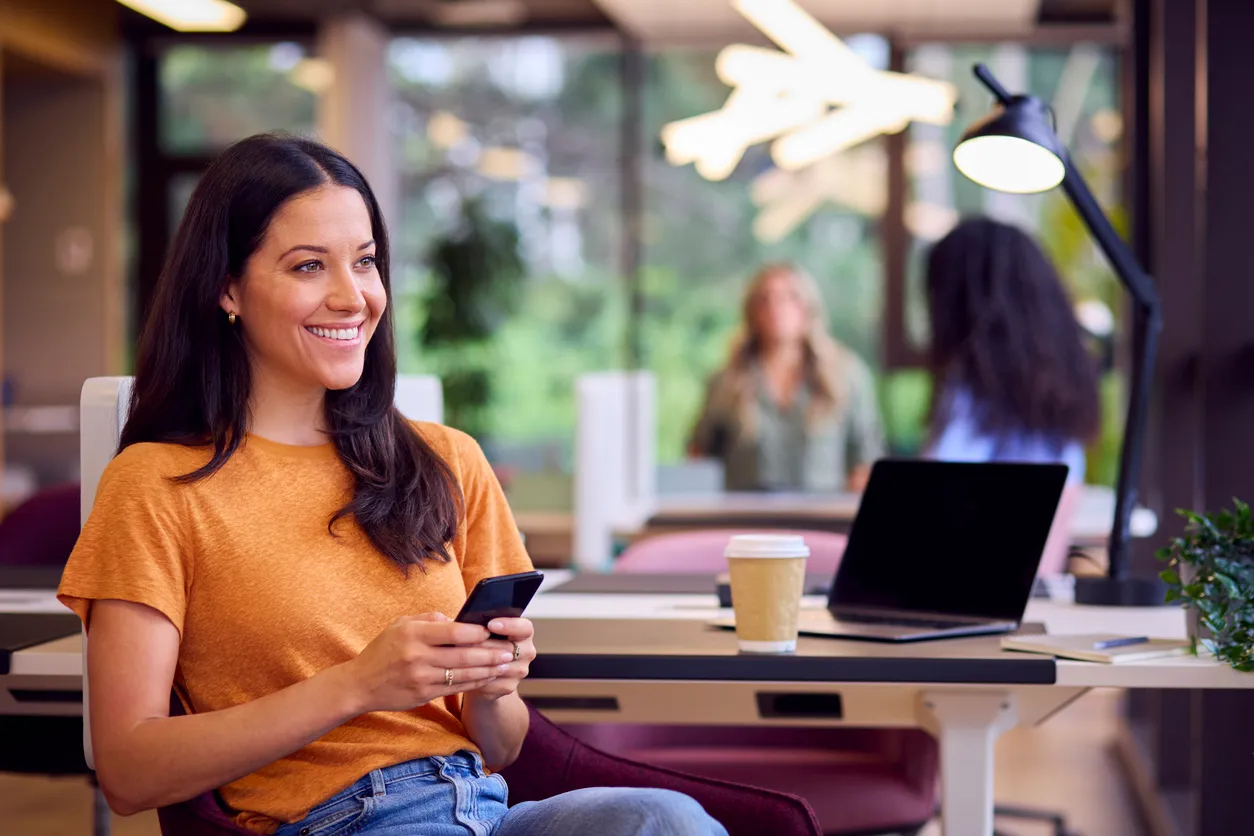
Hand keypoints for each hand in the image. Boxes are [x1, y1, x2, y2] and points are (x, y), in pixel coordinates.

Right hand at [348, 613, 516, 713]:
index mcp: (413, 634)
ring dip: (487, 670)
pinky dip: (473, 683)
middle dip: (489, 654)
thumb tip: (457, 619)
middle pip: (463, 655)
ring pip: (462, 674)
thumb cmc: (383, 649)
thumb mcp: (400, 625)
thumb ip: (429, 619)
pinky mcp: (423, 695)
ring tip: (504, 665)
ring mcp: (420, 678)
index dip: (477, 631)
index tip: (492, 629)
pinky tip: (486, 678)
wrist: (360, 684)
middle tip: (508, 651)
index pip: (454, 632)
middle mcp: (417, 656)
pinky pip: (454, 688)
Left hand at [468, 618, 534, 700]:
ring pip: (500, 667)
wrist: (483, 670)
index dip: (509, 625)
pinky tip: (466, 672)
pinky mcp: (510, 686)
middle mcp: (527, 651)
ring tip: (461, 657)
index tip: (490, 624)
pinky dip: (478, 678)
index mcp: (524, 632)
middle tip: (465, 641)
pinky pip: (493, 683)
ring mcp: (520, 671)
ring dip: (480, 663)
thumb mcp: (484, 630)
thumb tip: (461, 620)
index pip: (524, 628)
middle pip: (510, 649)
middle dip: (486, 645)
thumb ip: (480, 623)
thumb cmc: (482, 643)